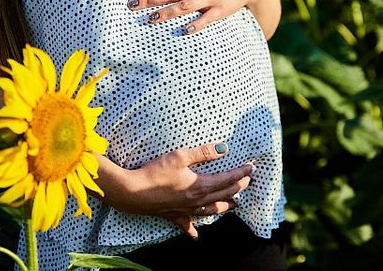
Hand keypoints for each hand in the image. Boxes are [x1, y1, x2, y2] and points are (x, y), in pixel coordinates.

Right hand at [95, 142, 251, 237]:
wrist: (131, 192)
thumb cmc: (154, 172)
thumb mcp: (179, 156)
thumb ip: (203, 153)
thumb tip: (224, 148)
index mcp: (200, 186)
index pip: (226, 180)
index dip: (240, 173)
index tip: (251, 168)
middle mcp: (196, 201)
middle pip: (222, 195)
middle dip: (237, 188)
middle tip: (247, 182)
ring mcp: (184, 210)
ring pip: (210, 211)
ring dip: (223, 207)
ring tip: (233, 205)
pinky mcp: (171, 215)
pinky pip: (186, 225)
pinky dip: (193, 229)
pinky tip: (196, 234)